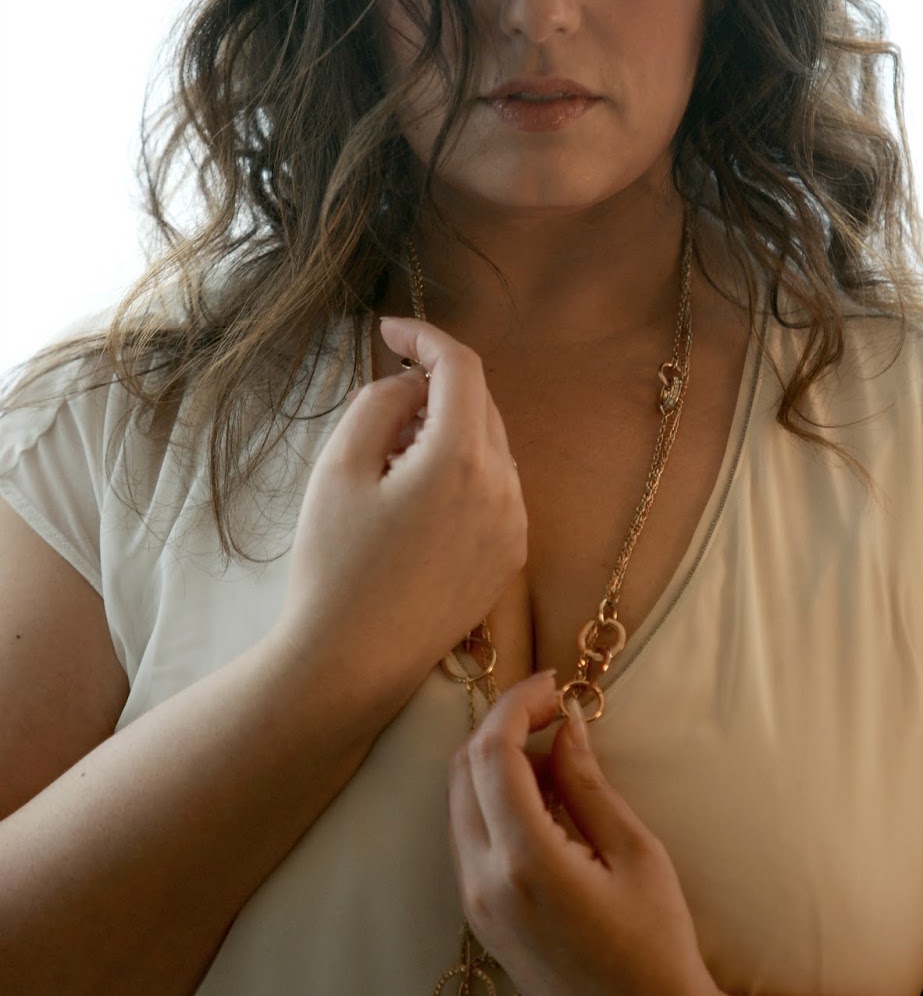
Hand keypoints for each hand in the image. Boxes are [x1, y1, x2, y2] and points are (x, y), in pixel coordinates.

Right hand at [275, 317, 526, 728]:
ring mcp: (514, 527)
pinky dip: (462, 473)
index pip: (462, 368)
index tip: (388, 330)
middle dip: (433, 389)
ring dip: (446, 433)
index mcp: (462, 460)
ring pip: (489, 447)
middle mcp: (505, 490)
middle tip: (378, 410)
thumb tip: (414, 388)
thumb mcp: (339, 467)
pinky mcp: (509, 558)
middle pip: (480, 405)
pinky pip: (495, 489)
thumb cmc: (334, 566)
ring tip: (387, 464)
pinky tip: (413, 503)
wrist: (350, 665)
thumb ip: (381, 403)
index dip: (425, 336)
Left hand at [447, 671, 726, 995]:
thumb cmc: (658, 948)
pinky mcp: (478, 920)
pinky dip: (493, 798)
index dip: (518, 705)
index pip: (493, 754)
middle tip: (552, 707)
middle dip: (501, 724)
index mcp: (525, 863)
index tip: (554, 685)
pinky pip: (469, 835)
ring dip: (494, 760)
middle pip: (462, 770)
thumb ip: (589, 785)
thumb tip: (566, 726)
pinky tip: (542, 795)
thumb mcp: (637, 855)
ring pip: (459, 801)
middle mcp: (483, 883)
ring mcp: (474, 905)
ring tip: (554, 749)